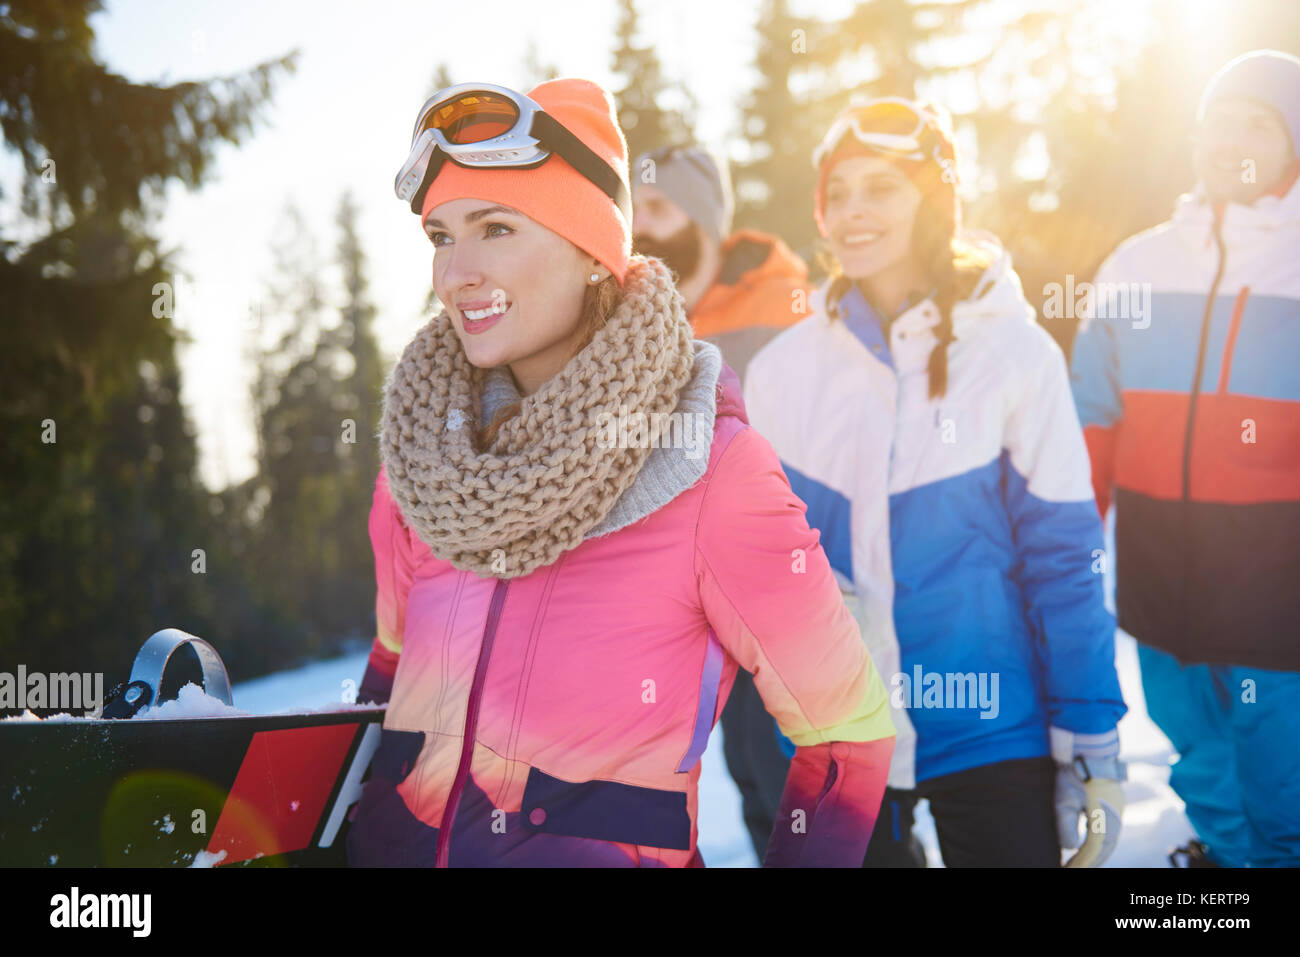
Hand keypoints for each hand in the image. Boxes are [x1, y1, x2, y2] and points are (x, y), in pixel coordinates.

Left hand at [1050, 726, 1124, 867]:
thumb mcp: (1064, 799)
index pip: (1094, 851)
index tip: (1069, 870)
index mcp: (1106, 821)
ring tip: (1081, 861)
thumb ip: (1066, 825)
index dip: (1082, 863)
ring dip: (1097, 853)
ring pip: (1109, 840)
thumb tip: (1071, 848)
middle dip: (1091, 861)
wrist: (1088, 749)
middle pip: (1105, 849)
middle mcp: (1116, 819)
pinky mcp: (1114, 803)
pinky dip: (1100, 841)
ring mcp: (1117, 810)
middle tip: (1074, 868)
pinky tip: (1089, 842)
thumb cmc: (1074, 774)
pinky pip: (1109, 830)